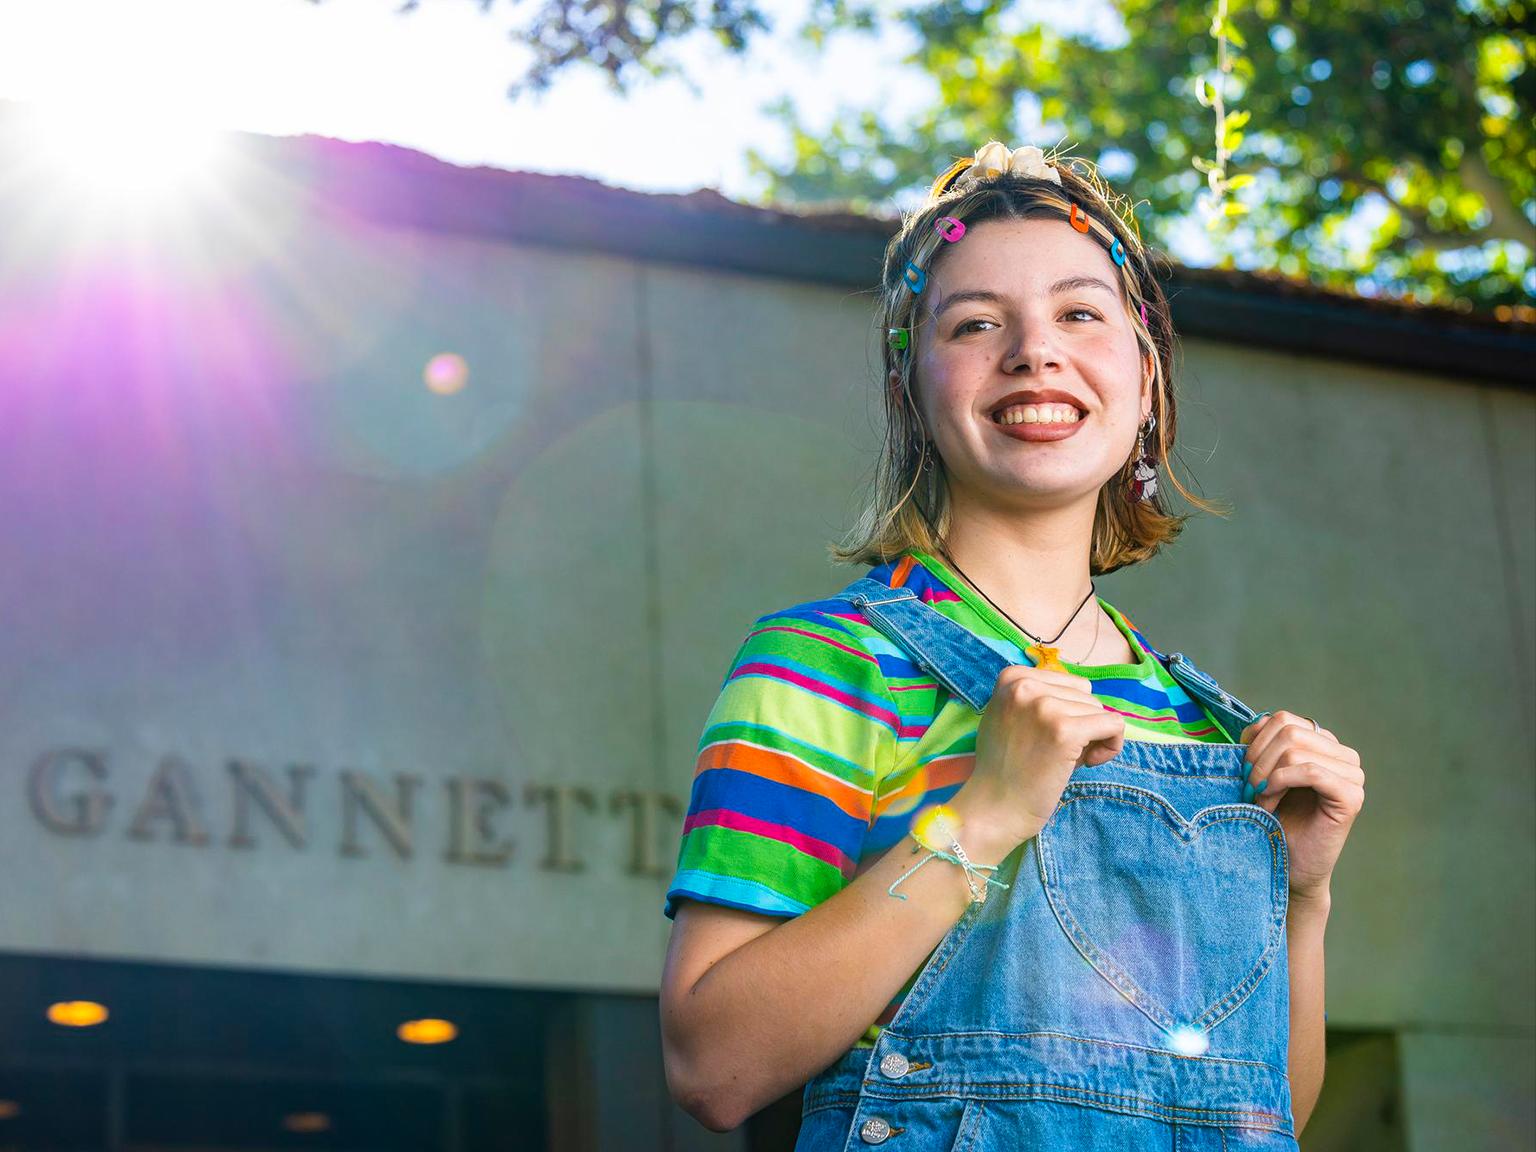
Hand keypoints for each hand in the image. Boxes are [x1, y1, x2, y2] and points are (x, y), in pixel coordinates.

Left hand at [1239, 711, 1363, 900]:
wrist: (1287, 865)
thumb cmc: (1273, 820)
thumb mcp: (1262, 773)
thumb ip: (1262, 745)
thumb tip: (1253, 725)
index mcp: (1322, 743)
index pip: (1282, 719)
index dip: (1254, 741)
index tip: (1242, 770)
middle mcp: (1342, 754)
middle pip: (1288, 730)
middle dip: (1258, 759)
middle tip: (1248, 789)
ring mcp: (1352, 775)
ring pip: (1295, 749)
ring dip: (1266, 776)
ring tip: (1259, 800)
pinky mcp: (1352, 796)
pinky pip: (1311, 772)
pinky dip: (1281, 784)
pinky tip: (1270, 803)